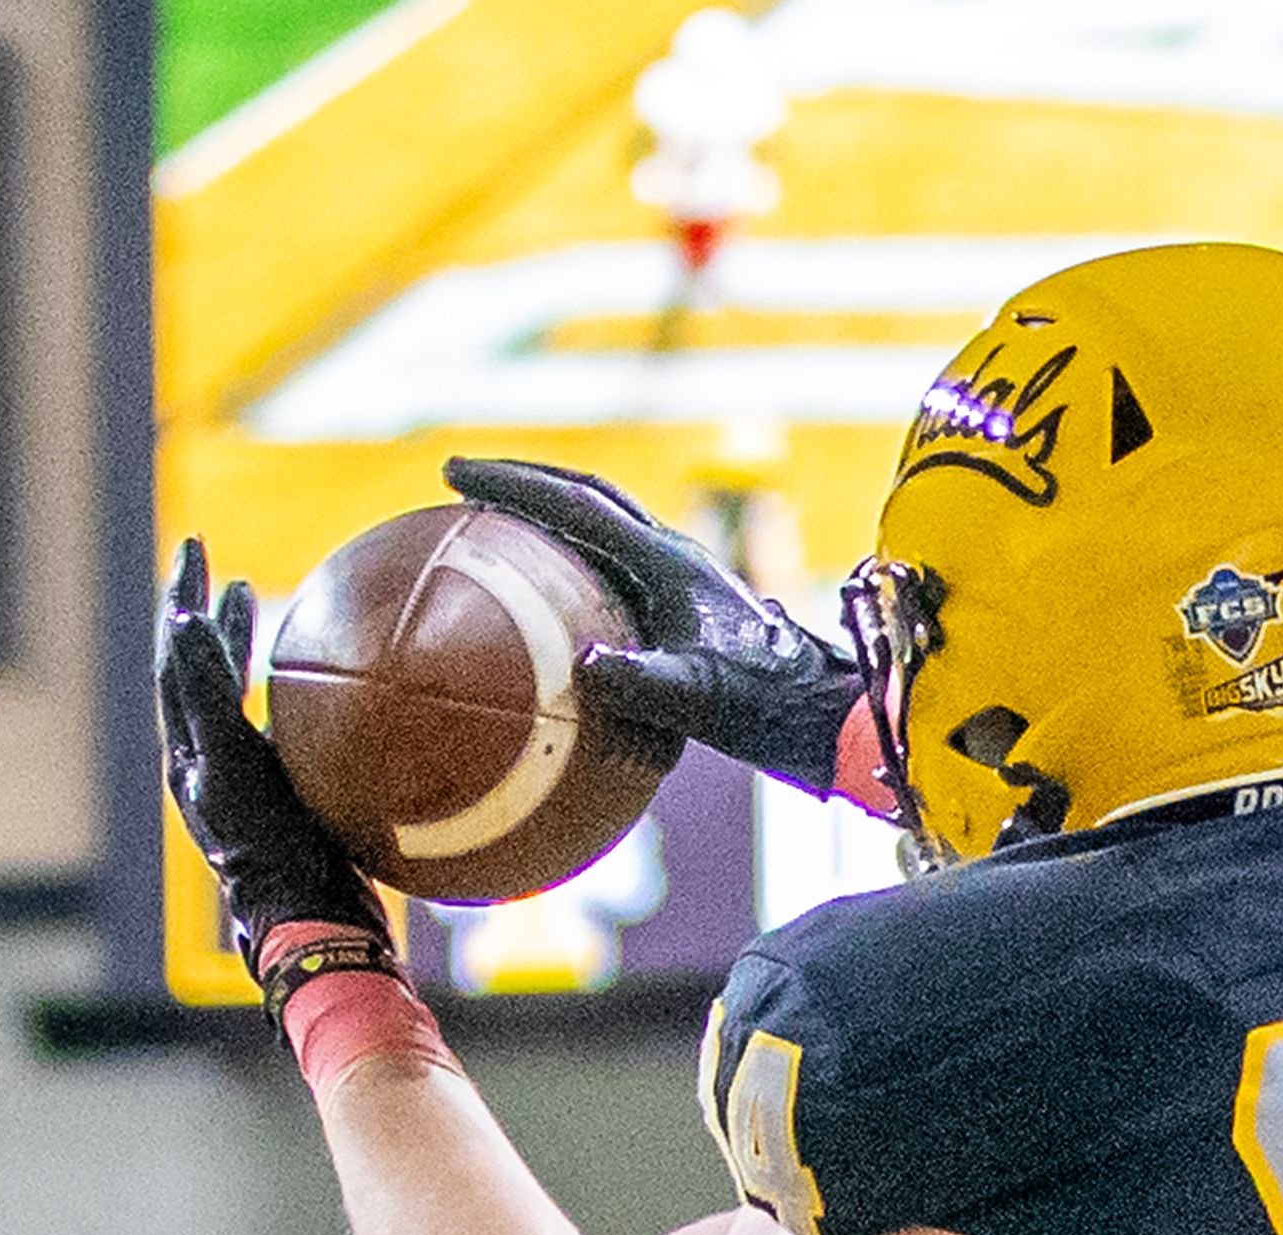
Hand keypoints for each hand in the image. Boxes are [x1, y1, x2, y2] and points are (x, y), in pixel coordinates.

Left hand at [157, 532, 389, 980]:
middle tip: (213, 563)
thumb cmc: (273, 850)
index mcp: (190, 753)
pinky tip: (293, 674)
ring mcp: (246, 782)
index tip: (194, 548)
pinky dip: (275, 687)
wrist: (318, 922)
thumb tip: (183, 621)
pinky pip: (268, 723)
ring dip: (235, 645)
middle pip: (198, 671)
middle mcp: (210, 765)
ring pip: (231, 696)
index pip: (177, 658)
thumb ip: (208, 695)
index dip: (183, 601)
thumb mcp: (233, 765)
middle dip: (203, 615)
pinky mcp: (283, 799)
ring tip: (247, 597)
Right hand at [443, 461, 861, 786]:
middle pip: (585, 496)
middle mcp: (673, 555)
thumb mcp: (702, 700)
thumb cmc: (770, 708)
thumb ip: (645, 684)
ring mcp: (683, 579)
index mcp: (666, 560)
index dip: (511, 485)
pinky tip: (559, 607)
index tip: (454, 472)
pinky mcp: (691, 608)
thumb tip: (585, 670)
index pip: (574, 504)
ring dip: (553, 516)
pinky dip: (578, 569)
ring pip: (604, 526)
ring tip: (503, 529)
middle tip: (466, 482)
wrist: (828, 714)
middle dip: (523, 482)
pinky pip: (618, 572)